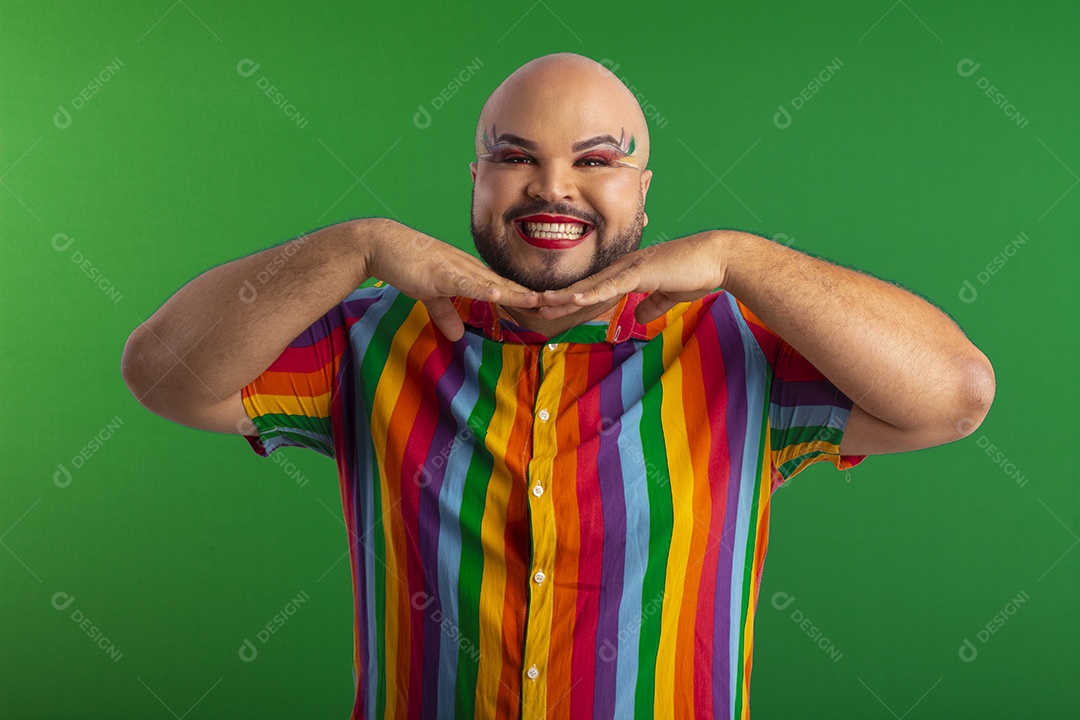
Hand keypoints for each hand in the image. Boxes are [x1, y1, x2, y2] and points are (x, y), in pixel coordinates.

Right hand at [362, 220, 540, 340]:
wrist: (384, 245)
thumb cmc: (409, 265)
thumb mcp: (431, 295)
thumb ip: (446, 314)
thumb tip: (456, 336)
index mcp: (473, 276)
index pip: (509, 290)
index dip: (531, 300)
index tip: (554, 310)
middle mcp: (472, 270)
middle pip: (511, 286)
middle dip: (537, 297)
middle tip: (566, 304)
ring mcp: (458, 270)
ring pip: (494, 284)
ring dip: (517, 293)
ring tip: (541, 301)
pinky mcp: (440, 273)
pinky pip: (464, 282)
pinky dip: (481, 289)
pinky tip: (498, 294)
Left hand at [535, 230, 730, 323]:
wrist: (717, 259)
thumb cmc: (696, 273)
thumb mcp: (669, 295)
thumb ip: (652, 306)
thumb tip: (639, 318)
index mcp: (629, 273)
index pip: (594, 289)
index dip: (572, 299)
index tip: (551, 308)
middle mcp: (624, 268)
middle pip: (585, 286)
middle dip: (559, 297)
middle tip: (533, 305)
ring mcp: (630, 269)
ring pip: (591, 285)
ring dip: (566, 295)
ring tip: (542, 302)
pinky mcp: (641, 273)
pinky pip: (612, 286)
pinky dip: (592, 292)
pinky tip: (574, 298)